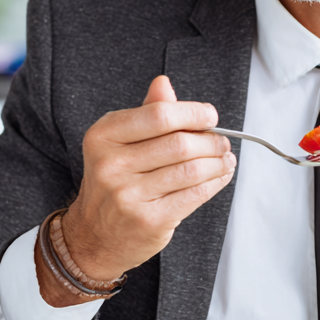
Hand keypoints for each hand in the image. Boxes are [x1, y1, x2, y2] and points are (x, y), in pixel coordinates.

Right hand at [36, 75, 235, 305]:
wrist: (94, 236)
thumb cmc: (114, 183)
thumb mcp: (120, 143)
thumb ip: (146, 113)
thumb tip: (163, 83)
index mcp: (103, 136)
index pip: (158, 115)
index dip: (192, 113)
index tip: (210, 116)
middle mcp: (111, 164)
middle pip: (180, 143)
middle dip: (211, 141)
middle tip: (222, 142)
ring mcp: (128, 195)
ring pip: (192, 170)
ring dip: (218, 162)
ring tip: (225, 159)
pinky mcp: (148, 220)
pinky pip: (194, 195)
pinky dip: (215, 182)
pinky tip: (220, 176)